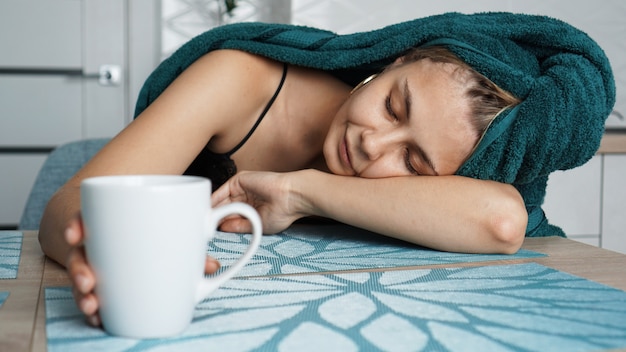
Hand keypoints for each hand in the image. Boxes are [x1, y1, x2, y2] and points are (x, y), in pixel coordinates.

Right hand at [64, 216, 220, 326]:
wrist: (148, 238)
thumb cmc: (160, 231)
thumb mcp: (175, 234)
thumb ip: (191, 247)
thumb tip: (212, 265)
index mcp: (110, 221)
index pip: (87, 217)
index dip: (77, 224)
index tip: (76, 236)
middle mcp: (99, 243)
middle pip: (80, 253)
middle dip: (79, 269)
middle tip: (90, 282)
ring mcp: (97, 264)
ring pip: (82, 277)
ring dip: (82, 294)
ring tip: (93, 305)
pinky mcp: (102, 283)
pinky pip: (91, 294)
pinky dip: (93, 307)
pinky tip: (98, 317)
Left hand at [211, 170, 304, 233]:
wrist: (291, 197)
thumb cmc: (282, 212)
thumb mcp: (257, 225)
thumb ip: (238, 226)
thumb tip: (221, 228)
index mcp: (251, 207)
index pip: (231, 215)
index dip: (220, 223)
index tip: (210, 232)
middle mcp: (245, 197)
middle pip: (223, 207)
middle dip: (214, 216)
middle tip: (203, 227)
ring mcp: (241, 188)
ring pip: (221, 200)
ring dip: (212, 210)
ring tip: (203, 221)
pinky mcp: (239, 180)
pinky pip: (222, 191)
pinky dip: (214, 200)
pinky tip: (208, 210)